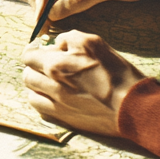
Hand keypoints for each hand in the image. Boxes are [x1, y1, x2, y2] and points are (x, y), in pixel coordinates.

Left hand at [22, 31, 146, 136]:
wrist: (132, 107)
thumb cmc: (117, 73)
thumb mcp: (94, 43)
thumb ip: (70, 39)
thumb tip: (58, 44)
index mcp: (56, 66)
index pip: (28, 56)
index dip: (33, 50)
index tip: (39, 50)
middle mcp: (52, 87)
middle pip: (27, 75)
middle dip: (35, 67)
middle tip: (48, 65)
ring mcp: (57, 105)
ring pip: (32, 94)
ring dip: (38, 86)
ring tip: (51, 82)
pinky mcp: (65, 120)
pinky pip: (42, 110)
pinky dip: (44, 102)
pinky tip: (56, 98)